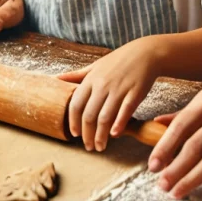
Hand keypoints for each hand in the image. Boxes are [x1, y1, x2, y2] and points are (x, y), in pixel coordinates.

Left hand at [59, 37, 159, 151]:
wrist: (145, 53)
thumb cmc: (119, 60)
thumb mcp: (96, 65)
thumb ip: (77, 75)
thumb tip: (56, 79)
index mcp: (91, 79)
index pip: (76, 105)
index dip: (74, 122)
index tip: (75, 134)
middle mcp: (103, 85)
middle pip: (89, 116)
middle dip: (87, 135)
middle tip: (89, 147)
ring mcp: (119, 89)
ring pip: (105, 118)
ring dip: (101, 136)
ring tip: (100, 146)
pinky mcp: (135, 93)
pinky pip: (124, 112)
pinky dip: (118, 125)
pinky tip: (115, 135)